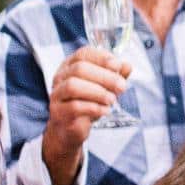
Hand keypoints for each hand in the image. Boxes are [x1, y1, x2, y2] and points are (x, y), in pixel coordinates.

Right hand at [41, 46, 131, 181]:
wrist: (69, 130)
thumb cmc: (86, 103)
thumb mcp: (104, 88)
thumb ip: (115, 76)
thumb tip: (127, 65)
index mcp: (70, 66)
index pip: (83, 54)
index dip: (101, 57)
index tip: (118, 66)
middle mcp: (60, 77)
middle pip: (79, 69)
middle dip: (105, 77)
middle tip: (122, 86)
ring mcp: (57, 95)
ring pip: (73, 86)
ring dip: (98, 92)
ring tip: (112, 100)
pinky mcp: (58, 112)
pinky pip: (74, 107)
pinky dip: (94, 107)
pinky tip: (105, 110)